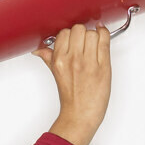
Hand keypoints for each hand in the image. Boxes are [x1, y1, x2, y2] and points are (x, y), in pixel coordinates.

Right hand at [31, 22, 111, 144]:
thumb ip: (49, 58)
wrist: (80, 115)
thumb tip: (39, 50)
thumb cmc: (71, 97)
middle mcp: (73, 59)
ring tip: (93, 46)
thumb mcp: (56, 74)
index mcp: (59, 60)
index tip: (74, 40)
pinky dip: (105, 35)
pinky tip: (103, 36)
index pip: (64, 33)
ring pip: (92, 33)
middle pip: (78, 29)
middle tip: (84, 43)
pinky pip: (105, 40)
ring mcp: (89, 62)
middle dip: (82, 34)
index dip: (70, 35)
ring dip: (94, 36)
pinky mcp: (103, 66)